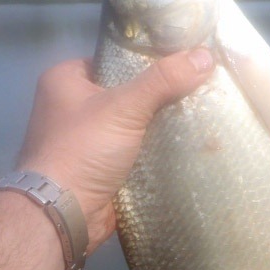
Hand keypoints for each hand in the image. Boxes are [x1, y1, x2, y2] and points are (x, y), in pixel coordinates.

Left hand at [16, 48, 213, 253]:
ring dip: (159, 125)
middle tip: (198, 90)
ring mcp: (85, 139)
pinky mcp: (100, 167)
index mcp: (64, 80)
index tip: (183, 64)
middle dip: (159, 95)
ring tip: (200, 115)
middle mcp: (71, 107)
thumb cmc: (83, 149)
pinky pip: (134, 150)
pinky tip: (186, 145)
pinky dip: (155, 150)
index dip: (147, 61)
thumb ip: (163, 80)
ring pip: (133, 124)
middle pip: (127, 92)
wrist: (64, 214)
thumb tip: (205, 55)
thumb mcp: (125, 107)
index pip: (114, 60)